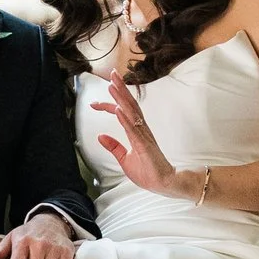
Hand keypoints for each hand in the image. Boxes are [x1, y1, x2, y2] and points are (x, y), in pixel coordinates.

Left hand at [90, 74, 185, 196]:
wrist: (164, 184)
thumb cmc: (148, 172)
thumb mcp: (124, 159)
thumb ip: (114, 147)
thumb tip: (100, 136)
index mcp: (136, 132)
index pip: (123, 112)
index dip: (110, 104)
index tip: (94, 103)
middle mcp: (141, 129)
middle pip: (130, 105)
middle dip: (120, 89)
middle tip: (112, 74)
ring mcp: (144, 136)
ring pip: (132, 112)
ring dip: (122, 98)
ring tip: (113, 85)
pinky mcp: (145, 145)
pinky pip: (134, 129)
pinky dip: (125, 118)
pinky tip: (118, 109)